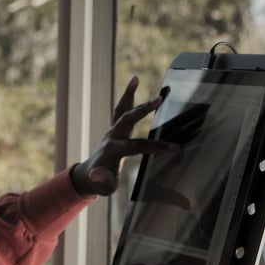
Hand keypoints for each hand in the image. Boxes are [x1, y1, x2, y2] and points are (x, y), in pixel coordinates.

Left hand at [72, 76, 177, 196]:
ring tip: (135, 78)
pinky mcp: (115, 128)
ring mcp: (112, 131)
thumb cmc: (100, 182)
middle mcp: (111, 137)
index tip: (175, 148)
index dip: (155, 147)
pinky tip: (134, 82)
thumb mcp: (103, 186)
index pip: (136, 146)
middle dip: (142, 110)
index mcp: (112, 150)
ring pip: (121, 110)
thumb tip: (96, 175)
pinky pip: (121, 109)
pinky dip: (128, 96)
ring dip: (129, 94)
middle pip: (127, 120)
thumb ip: (102, 181)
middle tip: (158, 99)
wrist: (89, 176)